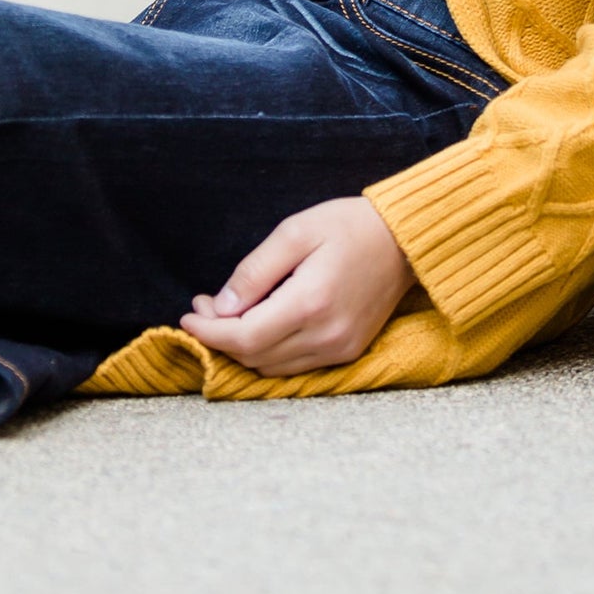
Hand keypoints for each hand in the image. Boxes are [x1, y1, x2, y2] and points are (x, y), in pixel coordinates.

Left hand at [179, 197, 412, 376]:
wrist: (404, 240)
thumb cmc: (348, 226)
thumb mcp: (295, 232)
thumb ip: (255, 271)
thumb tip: (221, 307)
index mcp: (311, 303)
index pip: (244, 337)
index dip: (209, 331)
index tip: (189, 314)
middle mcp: (326, 335)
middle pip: (254, 356)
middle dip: (220, 336)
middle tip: (207, 305)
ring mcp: (340, 349)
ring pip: (272, 367)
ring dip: (243, 347)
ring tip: (229, 314)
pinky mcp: (348, 352)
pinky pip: (295, 366)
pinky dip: (269, 352)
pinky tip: (260, 325)